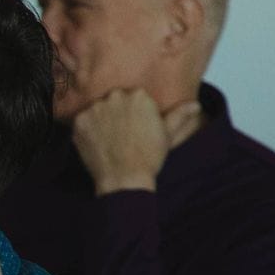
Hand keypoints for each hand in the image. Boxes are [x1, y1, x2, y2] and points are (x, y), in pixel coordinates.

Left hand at [73, 89, 202, 194]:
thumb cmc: (148, 156)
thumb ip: (179, 115)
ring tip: (108, 141)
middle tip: (120, 136)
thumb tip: (195, 105)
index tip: (133, 128)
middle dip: (115, 114)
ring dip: (100, 121)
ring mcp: (96, 108)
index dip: (132, 114)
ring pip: (96, 110)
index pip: (132, 97)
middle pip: (113, 101)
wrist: (124, 178)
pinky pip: (81, 121)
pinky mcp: (80, 121)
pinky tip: (96, 144)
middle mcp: (116, 97)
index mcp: (139, 95)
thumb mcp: (167, 134)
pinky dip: (86, 131)